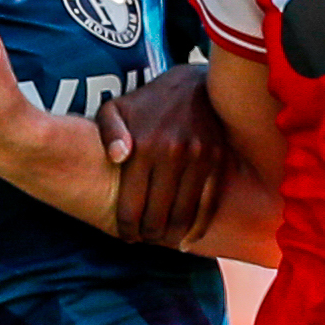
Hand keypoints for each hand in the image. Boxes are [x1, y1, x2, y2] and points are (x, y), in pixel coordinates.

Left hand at [100, 67, 231, 245]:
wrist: (194, 84)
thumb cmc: (147, 102)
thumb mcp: (115, 108)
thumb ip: (108, 133)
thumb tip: (117, 157)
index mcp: (142, 147)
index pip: (131, 205)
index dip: (127, 228)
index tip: (126, 236)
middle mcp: (171, 154)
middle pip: (157, 216)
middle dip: (148, 235)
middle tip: (144, 240)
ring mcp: (198, 158)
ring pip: (183, 215)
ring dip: (172, 237)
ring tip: (163, 241)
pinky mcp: (217, 161)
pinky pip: (208, 205)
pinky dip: (198, 228)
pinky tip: (187, 240)